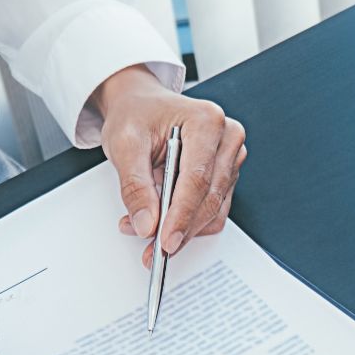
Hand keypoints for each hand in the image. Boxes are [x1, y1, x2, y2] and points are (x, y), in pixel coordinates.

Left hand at [94, 65, 247, 265]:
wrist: (142, 106)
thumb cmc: (137, 115)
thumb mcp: (125, 144)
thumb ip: (135, 186)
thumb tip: (146, 224)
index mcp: (206, 121)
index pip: (198, 179)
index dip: (181, 215)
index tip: (165, 241)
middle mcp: (226, 139)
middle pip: (209, 199)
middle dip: (180, 228)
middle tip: (152, 248)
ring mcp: (229, 159)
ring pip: (213, 211)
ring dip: (183, 229)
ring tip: (146, 230)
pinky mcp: (225, 177)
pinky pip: (213, 211)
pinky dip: (188, 224)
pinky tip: (161, 223)